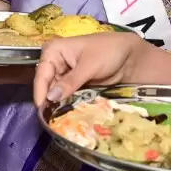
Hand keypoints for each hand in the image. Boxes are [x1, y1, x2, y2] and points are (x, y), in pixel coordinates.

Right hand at [32, 32, 153, 108]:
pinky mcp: (73, 86)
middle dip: (49, 101)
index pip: (42, 74)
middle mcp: (56, 63)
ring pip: (55, 94)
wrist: (130, 57)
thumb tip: (51, 97)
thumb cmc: (109, 51)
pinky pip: (66, 97)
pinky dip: (67, 105)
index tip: (42, 110)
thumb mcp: (89, 65)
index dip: (40, 92)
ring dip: (58, 105)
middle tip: (51, 119)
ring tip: (59, 120)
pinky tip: (68, 116)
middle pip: (46, 86)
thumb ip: (70, 81)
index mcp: (54, 51)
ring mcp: (64, 75)